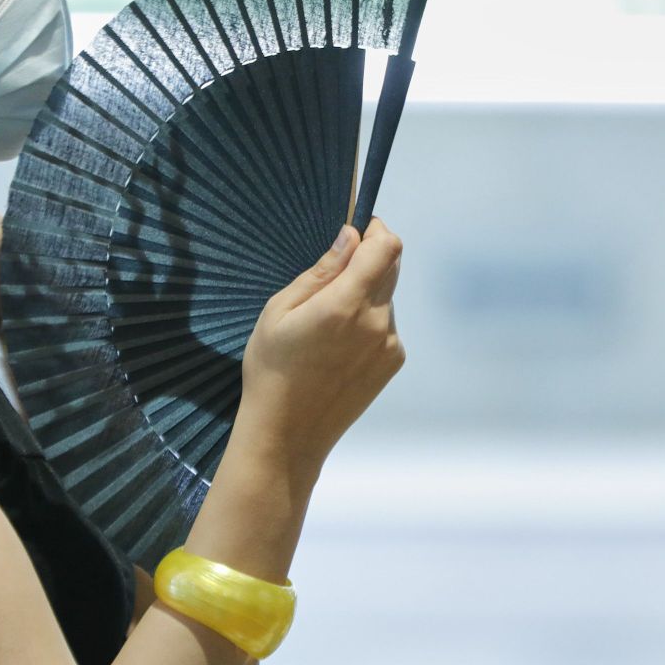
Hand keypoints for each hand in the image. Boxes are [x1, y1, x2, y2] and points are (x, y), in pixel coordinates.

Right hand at [235, 218, 404, 479]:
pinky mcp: (392, 362)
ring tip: (325, 324)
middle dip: (368, 258)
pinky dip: (368, 321)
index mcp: (345, 305)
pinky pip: (386, 325)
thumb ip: (321, 271)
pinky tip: (336, 346)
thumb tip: (350, 236)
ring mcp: (389, 344)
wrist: (287, 434)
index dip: (377, 230)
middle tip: (332, 275)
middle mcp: (376, 322)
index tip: (357, 230)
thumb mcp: (280, 311)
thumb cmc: (272, 369)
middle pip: (391, 267)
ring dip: (365, 293)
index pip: (387, 247)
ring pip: (387, 297)